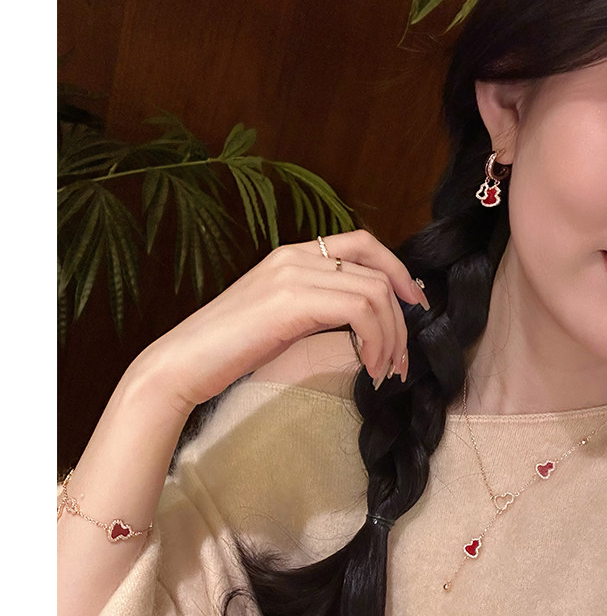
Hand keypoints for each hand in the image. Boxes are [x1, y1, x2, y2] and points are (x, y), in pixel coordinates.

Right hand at [133, 230, 429, 415]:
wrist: (183, 363)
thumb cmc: (229, 350)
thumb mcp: (282, 319)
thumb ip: (318, 307)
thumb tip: (365, 322)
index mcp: (293, 255)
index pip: (364, 244)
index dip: (399, 273)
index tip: (414, 309)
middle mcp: (295, 255)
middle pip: (377, 268)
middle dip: (402, 317)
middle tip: (402, 359)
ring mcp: (292, 274)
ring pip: (375, 291)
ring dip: (392, 336)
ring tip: (384, 371)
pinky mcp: (291, 299)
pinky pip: (360, 308)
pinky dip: (376, 339)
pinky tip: (368, 366)